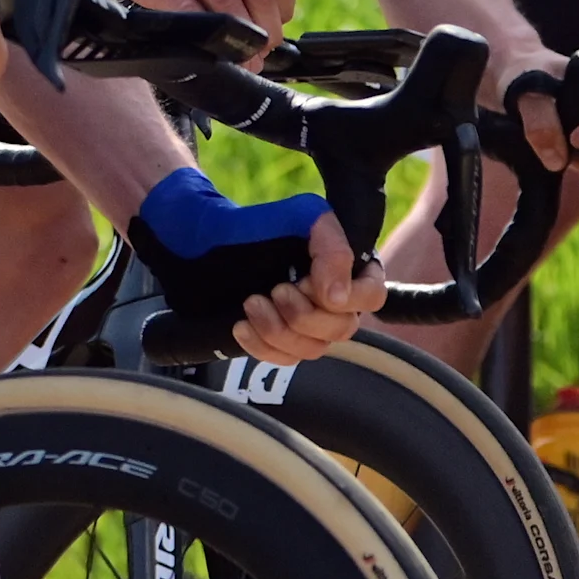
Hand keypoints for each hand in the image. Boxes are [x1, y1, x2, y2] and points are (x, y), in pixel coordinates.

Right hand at [96, 0, 296, 33]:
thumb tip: (274, 15)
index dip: (285, 9)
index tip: (277, 25)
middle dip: (267, 30)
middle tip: (263, 48)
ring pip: (228, 3)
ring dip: (243, 38)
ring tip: (244, 55)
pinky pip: (189, 11)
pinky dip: (209, 33)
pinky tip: (214, 46)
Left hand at [129, 167, 382, 361]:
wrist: (207, 244)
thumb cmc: (259, 226)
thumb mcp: (304, 219)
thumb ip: (332, 249)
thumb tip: (339, 297)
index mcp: (349, 269)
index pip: (372, 296)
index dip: (346, 297)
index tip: (309, 283)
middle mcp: (335, 300)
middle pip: (342, 329)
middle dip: (305, 314)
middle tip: (275, 289)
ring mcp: (307, 324)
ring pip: (312, 349)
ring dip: (279, 330)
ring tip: (252, 303)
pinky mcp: (279, 341)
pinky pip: (283, 359)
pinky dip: (261, 345)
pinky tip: (241, 325)